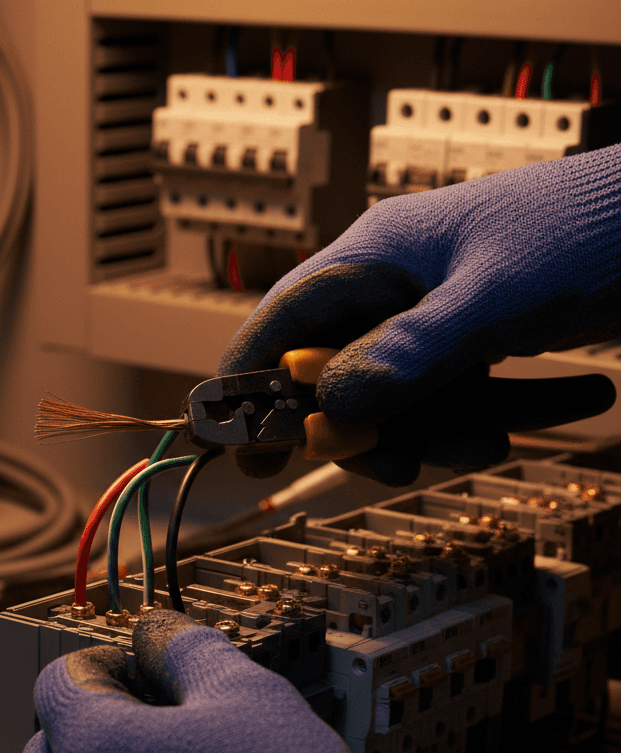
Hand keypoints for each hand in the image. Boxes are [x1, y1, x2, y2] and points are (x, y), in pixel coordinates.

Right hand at [219, 144, 620, 483]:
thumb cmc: (593, 224)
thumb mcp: (497, 295)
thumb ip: (412, 353)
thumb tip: (333, 411)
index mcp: (376, 255)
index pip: (283, 322)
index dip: (247, 385)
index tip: (232, 448)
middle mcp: (394, 286)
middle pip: (336, 376)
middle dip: (365, 429)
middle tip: (396, 464)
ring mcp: (434, 313)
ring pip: (399, 397)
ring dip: (441, 432)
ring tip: (498, 439)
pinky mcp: (478, 336)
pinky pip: (459, 394)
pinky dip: (498, 413)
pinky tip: (571, 402)